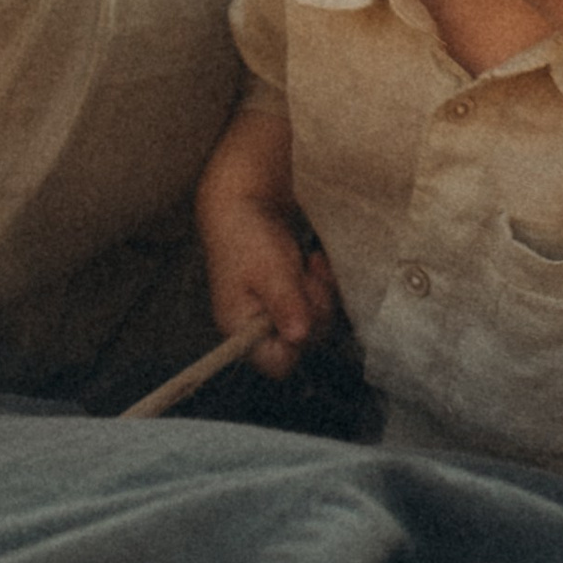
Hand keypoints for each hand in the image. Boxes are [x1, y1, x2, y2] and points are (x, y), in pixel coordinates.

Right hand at [204, 211, 338, 379]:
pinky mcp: (288, 297)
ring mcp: (273, 312)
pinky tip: (313, 262)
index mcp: (241, 328)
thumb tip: (299, 337)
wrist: (245, 199)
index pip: (277, 363)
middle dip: (314, 309)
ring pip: (315, 323)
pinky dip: (322, 285)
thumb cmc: (249, 234)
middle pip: (303, 343)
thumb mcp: (270, 269)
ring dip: (321, 294)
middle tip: (307, 277)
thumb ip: (285, 304)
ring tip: (310, 264)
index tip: (303, 310)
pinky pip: (317, 305)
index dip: (298, 342)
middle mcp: (257, 328)